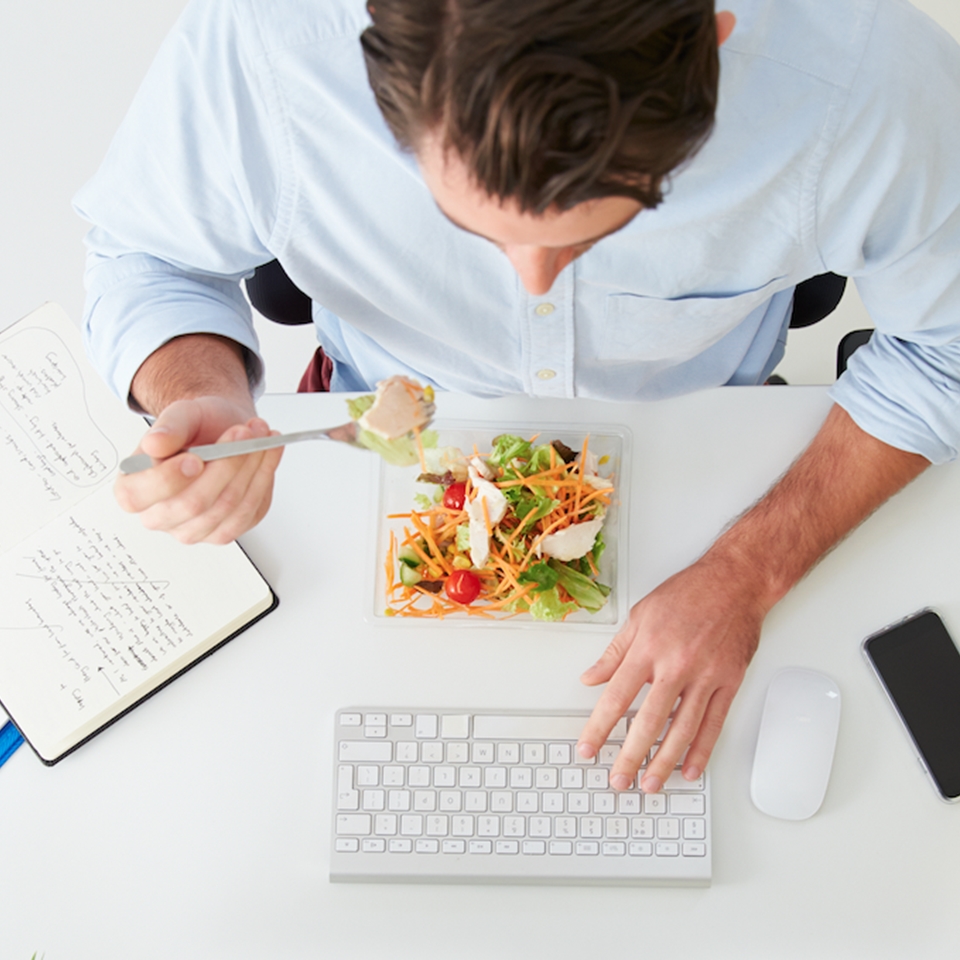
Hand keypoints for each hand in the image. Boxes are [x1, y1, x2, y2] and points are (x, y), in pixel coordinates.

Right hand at [114, 396, 283, 543]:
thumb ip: (168, 427)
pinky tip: (267, 453)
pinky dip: (264, 478)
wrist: (220, 431)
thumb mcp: (180, 414)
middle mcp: (161, 517)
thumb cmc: (196, 428)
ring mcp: (195, 529)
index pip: (138, 497)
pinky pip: (250, 511)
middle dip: (226, 464)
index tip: (194, 458)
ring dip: (251, 467)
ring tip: (259, 435)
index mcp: (134, 490)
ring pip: (228, 507)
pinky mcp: (226, 531)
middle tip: (243, 432)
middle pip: (194, 504)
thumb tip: (155, 443)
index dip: (168, 480)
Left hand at [577, 554, 768, 792]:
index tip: (588, 748)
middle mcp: (676, 665)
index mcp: (648, 648)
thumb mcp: (640, 614)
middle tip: (618, 781)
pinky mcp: (729, 682)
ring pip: (682, 729)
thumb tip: (590, 678)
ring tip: (650, 784)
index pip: (616, 697)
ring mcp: (706, 676)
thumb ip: (615, 652)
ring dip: (664, 762)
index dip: (599, 727)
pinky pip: (714, 723)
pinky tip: (690, 768)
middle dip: (630, 756)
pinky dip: (701, 750)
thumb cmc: (688, 593)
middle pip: (648, 721)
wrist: (735, 581)